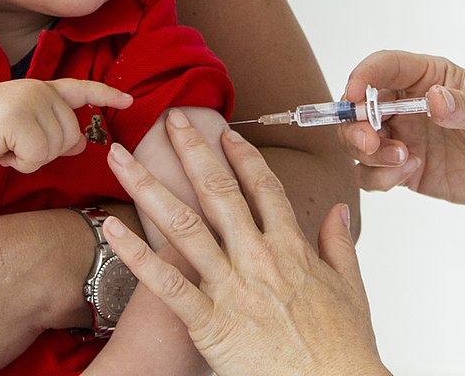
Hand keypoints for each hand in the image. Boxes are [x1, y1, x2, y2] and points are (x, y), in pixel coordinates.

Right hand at [0, 78, 132, 172]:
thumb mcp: (23, 123)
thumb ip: (52, 127)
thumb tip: (81, 142)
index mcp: (44, 89)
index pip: (82, 89)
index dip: (107, 96)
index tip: (128, 101)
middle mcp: (42, 92)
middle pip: (71, 136)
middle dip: (46, 150)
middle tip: (16, 144)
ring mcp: (33, 103)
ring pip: (55, 149)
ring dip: (30, 158)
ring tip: (6, 144)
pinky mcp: (22, 120)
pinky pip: (37, 157)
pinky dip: (20, 164)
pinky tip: (3, 152)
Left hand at [103, 113, 389, 375]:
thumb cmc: (343, 347)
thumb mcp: (351, 289)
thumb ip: (339, 244)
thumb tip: (337, 209)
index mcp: (292, 247)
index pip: (263, 187)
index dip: (241, 156)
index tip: (223, 132)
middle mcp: (258, 257)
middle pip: (218, 191)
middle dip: (190, 150)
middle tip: (169, 118)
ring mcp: (231, 286)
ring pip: (183, 224)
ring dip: (148, 186)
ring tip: (120, 159)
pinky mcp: (208, 320)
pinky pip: (165, 282)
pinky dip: (136, 253)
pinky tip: (112, 227)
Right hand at [340, 50, 464, 227]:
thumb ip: (463, 107)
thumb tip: (434, 98)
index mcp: (427, 77)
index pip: (384, 67)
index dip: (363, 76)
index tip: (354, 94)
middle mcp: (407, 104)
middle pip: (360, 107)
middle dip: (356, 124)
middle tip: (370, 143)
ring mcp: (403, 137)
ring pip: (359, 141)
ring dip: (367, 153)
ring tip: (402, 162)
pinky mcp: (404, 169)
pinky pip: (372, 173)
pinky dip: (379, 177)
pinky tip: (409, 174)